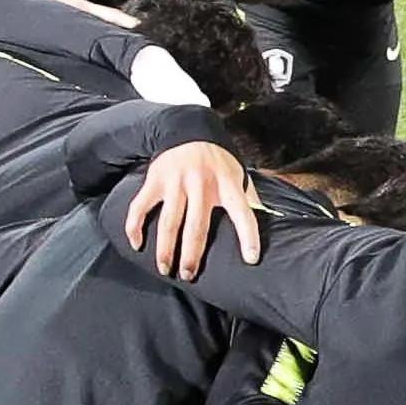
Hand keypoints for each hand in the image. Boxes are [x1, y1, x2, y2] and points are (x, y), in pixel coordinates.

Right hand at [126, 139, 260, 276]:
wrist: (187, 129)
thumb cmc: (217, 160)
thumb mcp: (238, 173)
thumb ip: (250, 197)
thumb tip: (270, 221)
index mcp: (227, 184)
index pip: (242, 212)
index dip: (248, 236)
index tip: (251, 259)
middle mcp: (202, 184)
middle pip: (197, 226)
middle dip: (192, 255)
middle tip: (189, 276)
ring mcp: (176, 182)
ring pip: (169, 222)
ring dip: (165, 249)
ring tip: (165, 269)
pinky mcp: (155, 180)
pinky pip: (140, 207)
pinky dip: (135, 227)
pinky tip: (137, 245)